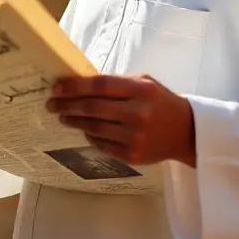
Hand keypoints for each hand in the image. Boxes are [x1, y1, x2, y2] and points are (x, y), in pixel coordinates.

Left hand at [46, 74, 195, 166]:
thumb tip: (80, 83)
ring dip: (74, 121)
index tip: (56, 87)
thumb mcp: (144, 83)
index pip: (100, 86)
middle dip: (67, 105)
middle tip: (51, 103)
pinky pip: (101, 144)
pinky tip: (84, 129)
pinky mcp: (132, 155)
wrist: (186, 131)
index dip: (75, 86)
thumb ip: (116, 83)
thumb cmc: (160, 102)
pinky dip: (89, 135)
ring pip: (93, 128)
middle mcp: (138, 114)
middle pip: (92, 108)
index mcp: (141, 90)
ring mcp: (135, 137)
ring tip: (63, 115)